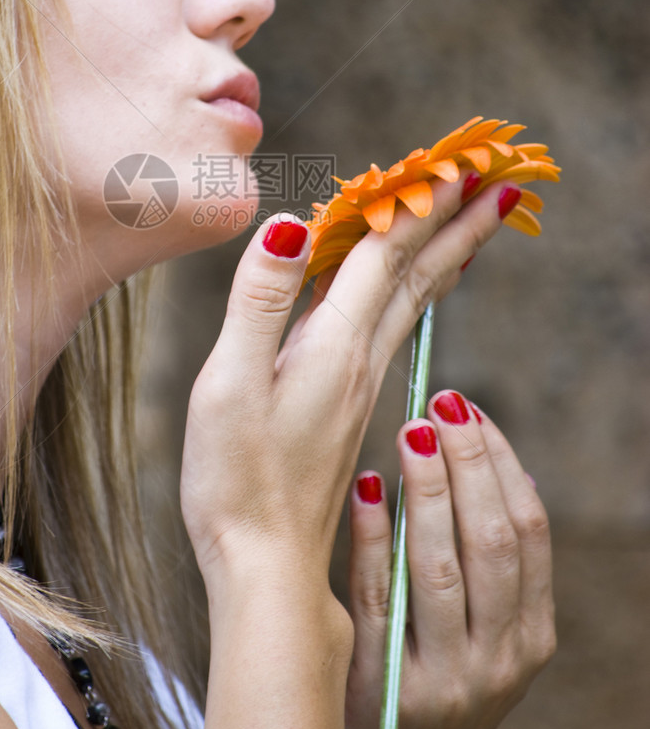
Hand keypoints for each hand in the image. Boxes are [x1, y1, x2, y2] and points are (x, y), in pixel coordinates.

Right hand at [181, 178, 516, 589]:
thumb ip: (259, 302)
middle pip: (417, 276)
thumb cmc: (236, 480)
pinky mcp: (347, 407)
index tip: (461, 162)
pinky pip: (390, 328)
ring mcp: (357, 386)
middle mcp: (358, 360)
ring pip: (411, 303)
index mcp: (333, 346)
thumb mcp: (230, 384)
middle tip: (498, 182)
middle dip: (456, 224)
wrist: (265, 566)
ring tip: (468, 224)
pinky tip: (404, 293)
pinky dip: (409, 292)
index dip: (419, 203)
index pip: (386, 255)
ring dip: (442, 255)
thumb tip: (288, 224)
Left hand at [344, 392, 555, 728]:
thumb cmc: (428, 679)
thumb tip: (492, 461)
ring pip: (442, 567)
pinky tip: (362, 489)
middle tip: (439, 402)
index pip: (529, 531)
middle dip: (468, 463)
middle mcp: (499, 661)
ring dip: (427, 491)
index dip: (501, 463)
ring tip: (408, 430)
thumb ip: (484, 563)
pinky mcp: (387, 688)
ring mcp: (446, 680)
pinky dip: (373, 538)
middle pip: (492, 541)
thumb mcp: (479, 632)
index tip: (469, 410)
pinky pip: (381, 599)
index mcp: (530, 636)